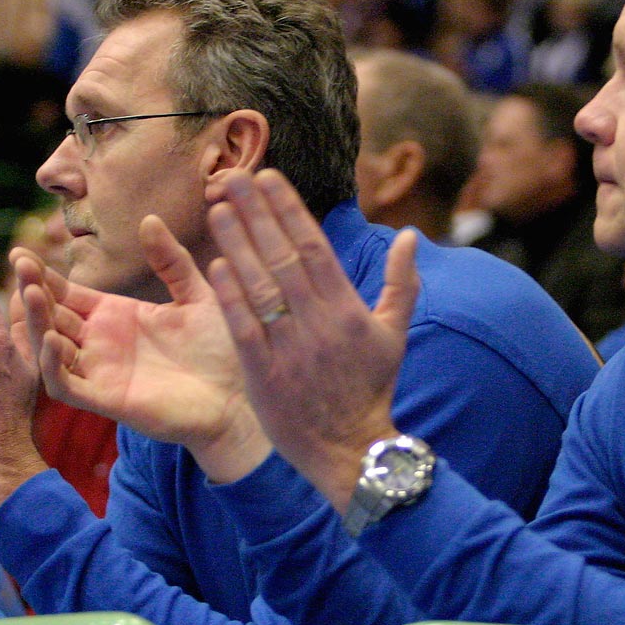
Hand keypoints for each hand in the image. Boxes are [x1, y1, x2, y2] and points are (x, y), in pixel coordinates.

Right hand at [13, 215, 270, 482]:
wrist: (242, 398)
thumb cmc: (223, 350)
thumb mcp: (197, 296)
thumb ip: (172, 261)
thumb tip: (149, 218)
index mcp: (116, 316)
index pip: (66, 293)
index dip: (42, 275)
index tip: (21, 252)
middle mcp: (101, 344)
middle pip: (51, 316)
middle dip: (32, 291)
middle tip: (20, 263)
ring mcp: (101, 373)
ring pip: (49, 348)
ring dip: (37, 323)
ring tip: (31, 294)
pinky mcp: (107, 401)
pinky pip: (65, 385)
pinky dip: (52, 365)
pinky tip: (55, 339)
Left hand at [206, 168, 419, 509]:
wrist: (350, 448)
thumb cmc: (371, 388)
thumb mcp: (394, 334)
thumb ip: (401, 283)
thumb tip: (410, 235)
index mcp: (347, 309)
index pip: (313, 246)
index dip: (289, 209)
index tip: (269, 177)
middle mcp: (318, 322)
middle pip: (281, 256)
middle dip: (256, 213)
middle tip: (232, 176)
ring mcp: (290, 347)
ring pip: (259, 286)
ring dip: (236, 244)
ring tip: (217, 208)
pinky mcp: (265, 374)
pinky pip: (245, 328)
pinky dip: (231, 296)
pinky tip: (215, 265)